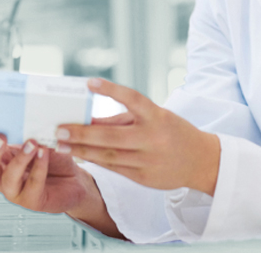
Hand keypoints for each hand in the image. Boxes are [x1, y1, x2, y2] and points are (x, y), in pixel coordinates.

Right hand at [0, 115, 89, 214]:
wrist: (75, 181)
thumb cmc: (54, 159)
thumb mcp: (38, 141)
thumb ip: (26, 132)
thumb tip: (20, 112)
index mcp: (1, 160)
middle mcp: (4, 176)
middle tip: (1, 136)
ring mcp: (16, 191)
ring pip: (9, 178)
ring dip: (20, 159)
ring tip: (31, 143)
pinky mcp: (33, 201)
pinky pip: (33, 185)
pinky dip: (38, 168)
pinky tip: (44, 154)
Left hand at [54, 78, 221, 194]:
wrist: (201, 161)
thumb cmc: (171, 132)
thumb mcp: (154, 116)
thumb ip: (122, 118)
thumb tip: (88, 118)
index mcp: (157, 117)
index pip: (132, 99)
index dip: (111, 90)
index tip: (89, 82)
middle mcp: (153, 139)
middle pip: (111, 137)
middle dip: (82, 133)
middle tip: (59, 129)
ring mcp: (148, 161)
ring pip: (108, 157)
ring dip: (82, 150)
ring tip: (61, 144)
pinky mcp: (144, 179)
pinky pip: (114, 169)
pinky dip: (95, 161)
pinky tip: (79, 155)